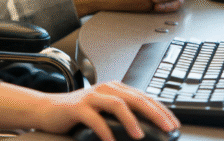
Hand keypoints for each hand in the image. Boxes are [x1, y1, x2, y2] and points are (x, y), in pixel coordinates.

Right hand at [0, 81, 179, 140]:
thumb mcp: (105, 111)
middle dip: (155, 114)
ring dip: (131, 121)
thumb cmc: (79, 113)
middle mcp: (106, 88)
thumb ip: (124, 114)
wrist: (49, 110)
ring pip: (117, 104)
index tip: (174, 124)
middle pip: (136, 98)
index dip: (162, 110)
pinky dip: (104, 130)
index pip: (145, 97)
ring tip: (140, 135)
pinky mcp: (78, 106)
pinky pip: (94, 118)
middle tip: (167, 128)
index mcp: (116, 88)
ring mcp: (92, 96)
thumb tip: (147, 127)